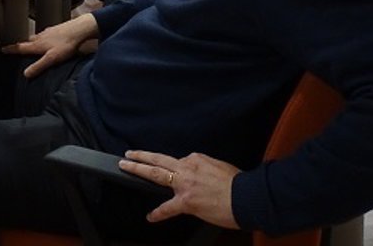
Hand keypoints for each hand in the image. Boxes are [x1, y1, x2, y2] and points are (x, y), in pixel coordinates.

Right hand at [3, 14, 99, 77]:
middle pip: (28, 41)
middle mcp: (40, 37)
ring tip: (33, 46)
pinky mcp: (56, 30)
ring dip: (33, 41)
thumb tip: (25, 74)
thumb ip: (38, 66)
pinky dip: (44, 38)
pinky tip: (49, 40)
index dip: (11, 49)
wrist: (79, 29)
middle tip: (19, 48)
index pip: (21, 48)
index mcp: (37, 45)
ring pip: (37, 37)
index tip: (3, 49)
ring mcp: (48, 32)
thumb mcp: (51, 59)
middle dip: (23, 45)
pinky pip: (46, 34)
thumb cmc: (66, 44)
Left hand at [119, 150, 240, 228]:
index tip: (174, 170)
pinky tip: (150, 217)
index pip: (178, 161)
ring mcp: (184, 185)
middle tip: (128, 155)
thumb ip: (204, 167)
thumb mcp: (219, 166)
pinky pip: (167, 208)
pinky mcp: (186, 202)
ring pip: (156, 174)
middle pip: (159, 160)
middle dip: (141, 156)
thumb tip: (199, 172)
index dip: (176, 167)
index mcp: (196, 159)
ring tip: (126, 167)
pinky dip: (158, 213)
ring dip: (139, 170)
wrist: (247, 197)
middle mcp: (187, 168)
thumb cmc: (239, 184)